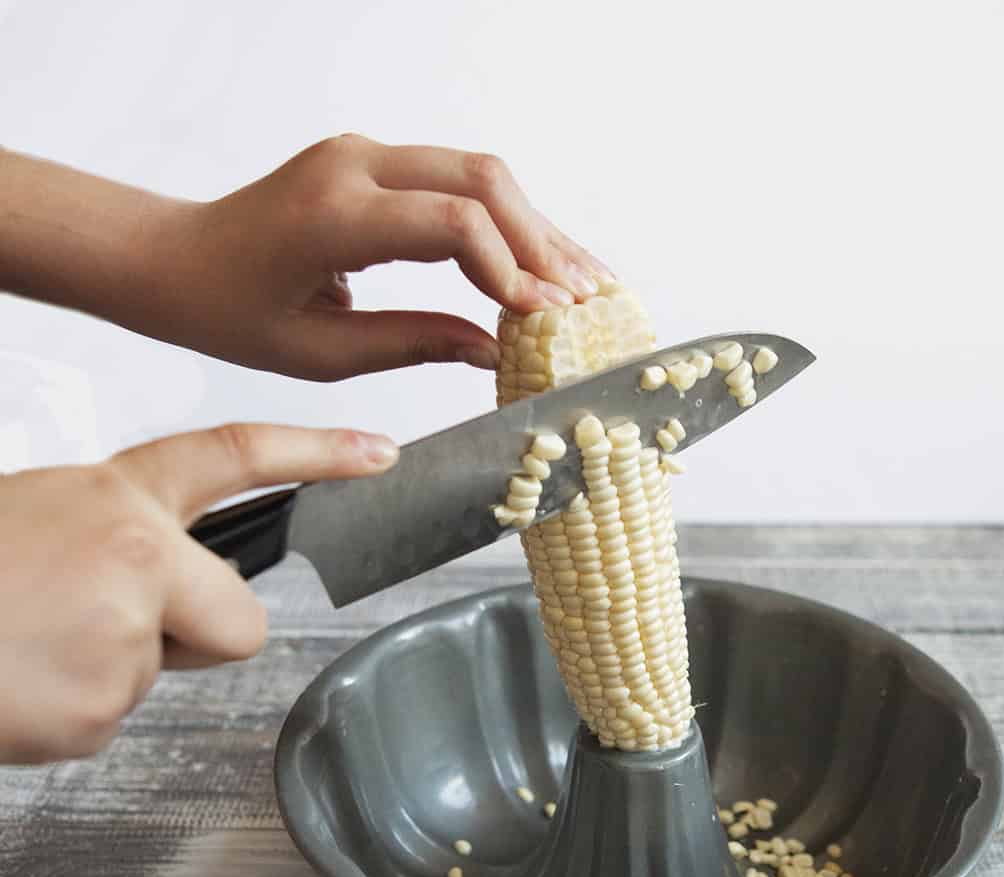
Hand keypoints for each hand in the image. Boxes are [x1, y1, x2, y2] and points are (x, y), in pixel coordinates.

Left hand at [0, 138, 612, 381]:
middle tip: (588, 299)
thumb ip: (415, 345)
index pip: (452, 223)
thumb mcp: (322, 352)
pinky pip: (458, 181)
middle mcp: (354, 164)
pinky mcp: (375, 163)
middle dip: (544, 243)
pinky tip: (538, 258)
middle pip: (482, 181)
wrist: (173, 258)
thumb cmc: (229, 311)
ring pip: (480, 173)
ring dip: (536, 227)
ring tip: (582, 281)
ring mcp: (366, 154)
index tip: (546, 319)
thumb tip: (495, 351)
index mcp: (334, 213)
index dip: (511, 270)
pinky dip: (505, 220)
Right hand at [0, 423, 397, 763]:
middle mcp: (136, 554)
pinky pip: (114, 720)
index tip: (376, 451)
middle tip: (91, 626)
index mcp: (113, 499)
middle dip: (191, 635)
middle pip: (241, 621)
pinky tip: (13, 684)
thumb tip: (154, 585)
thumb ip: (109, 543)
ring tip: (22, 648)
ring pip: (163, 675)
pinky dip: (67, 713)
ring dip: (105, 672)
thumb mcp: (32, 522)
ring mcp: (124, 633)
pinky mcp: (102, 708)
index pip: (234, 457)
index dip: (313, 450)